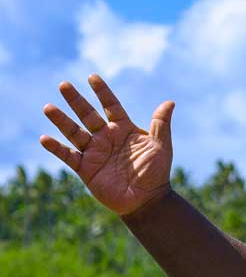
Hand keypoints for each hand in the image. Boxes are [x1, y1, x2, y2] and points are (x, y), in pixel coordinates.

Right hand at [40, 74, 175, 216]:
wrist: (147, 199)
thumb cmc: (156, 172)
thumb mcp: (161, 146)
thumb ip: (161, 125)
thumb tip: (170, 102)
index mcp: (124, 129)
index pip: (110, 106)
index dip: (102, 92)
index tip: (92, 77)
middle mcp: (106, 137)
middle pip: (87, 115)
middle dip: (76, 100)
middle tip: (64, 85)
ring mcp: (94, 152)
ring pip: (74, 132)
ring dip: (61, 120)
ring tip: (48, 107)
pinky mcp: (85, 168)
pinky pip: (68, 156)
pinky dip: (56, 148)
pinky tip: (44, 138)